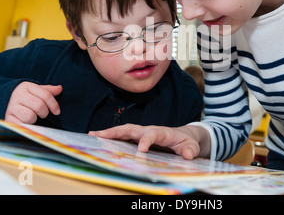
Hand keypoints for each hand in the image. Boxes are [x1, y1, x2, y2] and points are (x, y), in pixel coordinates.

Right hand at [5, 82, 61, 123]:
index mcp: (27, 86)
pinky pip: (21, 124)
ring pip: (30, 116)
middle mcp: (18, 95)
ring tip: (32, 116)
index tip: (57, 112)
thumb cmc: (25, 96)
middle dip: (44, 112)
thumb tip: (59, 88)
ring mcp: (11, 106)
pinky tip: (25, 121)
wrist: (2, 98)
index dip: (54, 105)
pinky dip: (26, 124)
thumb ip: (48, 91)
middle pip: (39, 106)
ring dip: (34, 119)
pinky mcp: (7, 117)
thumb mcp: (36, 90)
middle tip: (42, 114)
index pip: (45, 95)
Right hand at [89, 124, 210, 159]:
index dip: (146, 141)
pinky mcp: (137, 137)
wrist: (183, 136)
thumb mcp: (191, 146)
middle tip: (100, 135)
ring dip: (108, 133)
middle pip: (131, 128)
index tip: (141, 150)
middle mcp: (149, 130)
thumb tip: (189, 155)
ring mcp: (142, 133)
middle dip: (116, 131)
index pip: (152, 134)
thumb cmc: (186, 142)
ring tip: (92, 135)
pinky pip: (123, 136)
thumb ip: (190, 149)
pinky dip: (111, 137)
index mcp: (162, 132)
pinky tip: (98, 140)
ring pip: (123, 131)